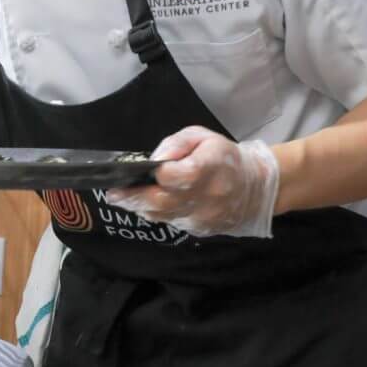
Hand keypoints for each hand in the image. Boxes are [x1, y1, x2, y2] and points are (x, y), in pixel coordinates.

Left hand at [104, 127, 280, 237]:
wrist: (253, 187)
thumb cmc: (223, 157)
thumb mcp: (202, 137)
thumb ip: (177, 144)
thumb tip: (155, 159)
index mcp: (209, 169)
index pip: (177, 176)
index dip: (157, 174)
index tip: (137, 171)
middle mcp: (207, 197)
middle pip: (163, 202)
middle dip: (134, 198)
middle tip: (113, 193)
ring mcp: (204, 217)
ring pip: (164, 216)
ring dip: (140, 208)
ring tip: (122, 198)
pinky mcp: (201, 230)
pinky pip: (172, 223)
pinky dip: (156, 214)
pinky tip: (145, 205)